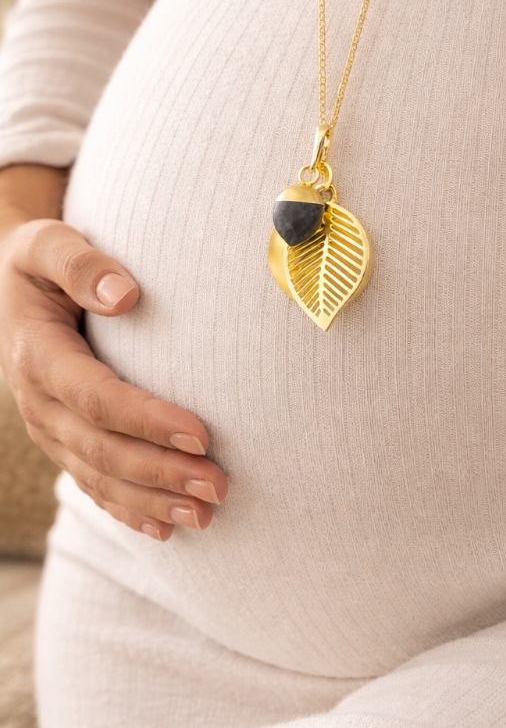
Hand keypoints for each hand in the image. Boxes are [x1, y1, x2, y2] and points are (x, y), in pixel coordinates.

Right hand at [0, 216, 227, 540]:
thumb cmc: (41, 259)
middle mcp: (38, 402)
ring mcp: (48, 428)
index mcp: (38, 355)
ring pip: (98, 477)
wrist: (11, 283)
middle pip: (101, 449)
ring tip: (207, 515)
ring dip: (152, 500)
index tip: (201, 433)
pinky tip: (165, 530)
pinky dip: (127, 510)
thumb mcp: (47, 243)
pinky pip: (91, 484)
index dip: (147, 420)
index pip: (96, 398)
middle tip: (218, 485)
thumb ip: (81, 264)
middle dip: (161, 472)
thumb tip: (125, 295)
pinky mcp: (62, 440)